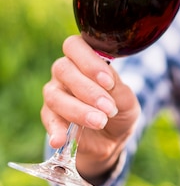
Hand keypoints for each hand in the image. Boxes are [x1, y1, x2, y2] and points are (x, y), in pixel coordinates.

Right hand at [41, 35, 139, 178]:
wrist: (112, 137)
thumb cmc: (120, 108)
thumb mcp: (125, 97)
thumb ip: (115, 87)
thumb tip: (105, 81)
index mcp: (85, 59)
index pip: (75, 46)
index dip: (89, 62)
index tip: (108, 82)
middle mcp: (66, 72)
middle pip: (63, 69)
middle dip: (88, 90)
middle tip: (109, 108)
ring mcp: (55, 92)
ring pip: (55, 95)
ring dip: (79, 110)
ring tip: (100, 122)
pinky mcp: (49, 115)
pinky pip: (48, 119)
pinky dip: (55, 130)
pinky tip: (61, 139)